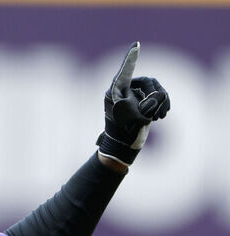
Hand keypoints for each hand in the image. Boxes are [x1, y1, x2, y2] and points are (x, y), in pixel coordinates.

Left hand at [96, 42, 169, 165]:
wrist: (122, 146)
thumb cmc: (124, 133)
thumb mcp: (136, 118)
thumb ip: (149, 104)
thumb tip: (158, 98)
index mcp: (116, 91)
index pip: (125, 72)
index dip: (132, 59)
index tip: (136, 46)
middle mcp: (124, 89)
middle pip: (148, 82)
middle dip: (156, 98)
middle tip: (156, 116)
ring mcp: (133, 94)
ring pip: (155, 88)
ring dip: (161, 102)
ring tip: (159, 118)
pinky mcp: (142, 100)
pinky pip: (158, 95)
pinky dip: (162, 104)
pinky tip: (162, 115)